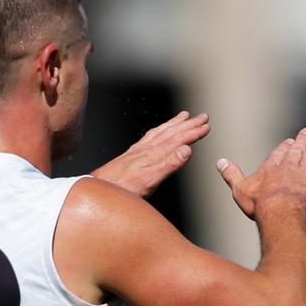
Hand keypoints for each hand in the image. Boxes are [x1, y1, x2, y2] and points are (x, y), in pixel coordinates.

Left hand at [90, 111, 209, 196]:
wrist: (99, 189)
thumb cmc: (122, 189)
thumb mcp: (149, 181)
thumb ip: (168, 165)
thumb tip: (186, 150)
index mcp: (153, 155)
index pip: (178, 140)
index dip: (193, 133)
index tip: (206, 126)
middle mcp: (146, 149)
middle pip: (171, 133)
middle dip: (188, 125)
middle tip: (202, 116)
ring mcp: (138, 151)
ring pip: (160, 133)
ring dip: (174, 124)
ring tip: (184, 116)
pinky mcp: (131, 155)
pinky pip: (149, 137)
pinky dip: (159, 131)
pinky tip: (159, 132)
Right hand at [217, 128, 305, 218]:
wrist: (281, 212)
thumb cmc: (259, 204)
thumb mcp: (239, 189)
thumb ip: (231, 174)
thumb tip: (219, 162)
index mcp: (272, 168)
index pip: (279, 153)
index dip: (285, 147)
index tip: (290, 141)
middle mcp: (290, 167)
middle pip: (297, 150)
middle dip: (302, 140)